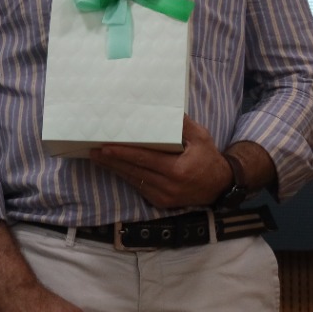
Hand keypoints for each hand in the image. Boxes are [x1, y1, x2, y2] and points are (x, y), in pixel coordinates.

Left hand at [89, 115, 226, 208]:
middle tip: (93, 151)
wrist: (219, 187)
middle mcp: (168, 186)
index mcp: (178, 170)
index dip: (123, 154)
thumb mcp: (201, 137)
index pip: (144, 160)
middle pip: (134, 171)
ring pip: (133, 181)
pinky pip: (139, 188)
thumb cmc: (209, 159)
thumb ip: (183, 124)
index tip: (106, 147)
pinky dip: (126, 177)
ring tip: (98, 159)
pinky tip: (114, 168)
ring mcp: (163, 196)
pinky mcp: (161, 202)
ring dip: (115, 170)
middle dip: (112, 161)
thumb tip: (166, 109)